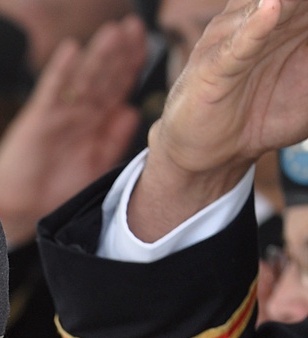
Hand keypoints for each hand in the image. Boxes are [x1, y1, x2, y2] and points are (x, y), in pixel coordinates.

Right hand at [0, 15, 146, 245]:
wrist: (22, 212)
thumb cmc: (57, 193)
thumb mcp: (96, 167)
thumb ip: (114, 139)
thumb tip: (133, 111)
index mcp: (95, 123)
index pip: (118, 86)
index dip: (131, 64)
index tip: (145, 42)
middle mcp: (79, 113)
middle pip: (103, 76)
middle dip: (118, 52)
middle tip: (132, 27)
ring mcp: (59, 114)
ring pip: (82, 78)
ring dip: (97, 55)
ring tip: (112, 33)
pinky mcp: (37, 119)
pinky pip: (51, 90)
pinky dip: (61, 71)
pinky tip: (71, 51)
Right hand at [129, 0, 307, 238]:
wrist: (203, 159)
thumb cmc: (253, 122)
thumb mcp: (304, 98)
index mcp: (276, 22)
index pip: (294, 7)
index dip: (302, 7)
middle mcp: (253, 22)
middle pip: (282, 2)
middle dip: (297, 1)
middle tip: (303, 3)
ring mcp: (231, 43)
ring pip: (265, 9)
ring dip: (284, 2)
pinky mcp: (214, 71)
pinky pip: (238, 46)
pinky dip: (255, 28)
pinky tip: (273, 8)